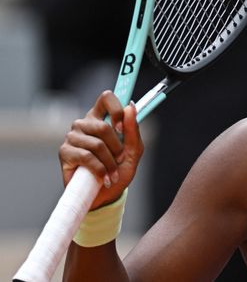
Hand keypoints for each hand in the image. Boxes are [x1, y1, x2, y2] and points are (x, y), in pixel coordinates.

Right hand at [59, 91, 143, 209]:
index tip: (122, 128)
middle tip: (120, 159)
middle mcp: (84, 124)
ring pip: (97, 144)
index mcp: (101, 118)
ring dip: (110, 162)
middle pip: (103, 126)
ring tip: (112, 172)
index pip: (106, 98)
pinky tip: (103, 178)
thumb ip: (133, 129)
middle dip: (117, 147)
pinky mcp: (65, 153)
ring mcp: (72, 137)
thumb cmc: (119, 170)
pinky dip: (100, 169)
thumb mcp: (133, 151)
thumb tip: (130, 107)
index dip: (116, 109)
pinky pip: (87, 157)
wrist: (106, 195)